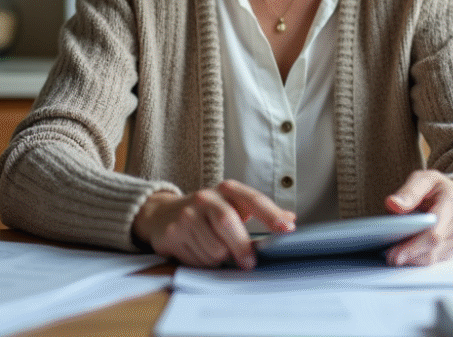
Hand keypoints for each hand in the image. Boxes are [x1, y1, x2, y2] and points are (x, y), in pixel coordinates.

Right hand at [132, 180, 294, 269]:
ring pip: (213, 248)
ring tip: (215, 250)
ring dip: (220, 258)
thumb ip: (260, 212)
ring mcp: (187, 215)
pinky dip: (204, 262)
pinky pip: (197, 258)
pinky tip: (198, 251)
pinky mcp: (172, 233)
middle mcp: (206, 198)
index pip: (253, 200)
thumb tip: (290, 219)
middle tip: (249, 263)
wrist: (162, 214)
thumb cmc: (207, 212)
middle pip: (228, 223)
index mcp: (227, 189)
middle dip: (241, 247)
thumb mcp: (233, 205)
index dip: (271, 215)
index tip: (288, 229)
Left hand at [383, 170, 452, 265]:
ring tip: (393, 256)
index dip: (414, 244)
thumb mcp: (424, 179)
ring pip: (433, 256)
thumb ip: (409, 191)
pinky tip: (406, 255)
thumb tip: (393, 204)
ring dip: (412, 259)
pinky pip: (435, 259)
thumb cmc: (437, 188)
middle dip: (409, 253)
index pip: (435, 229)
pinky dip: (418, 259)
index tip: (395, 251)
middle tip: (389, 257)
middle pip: (433, 246)